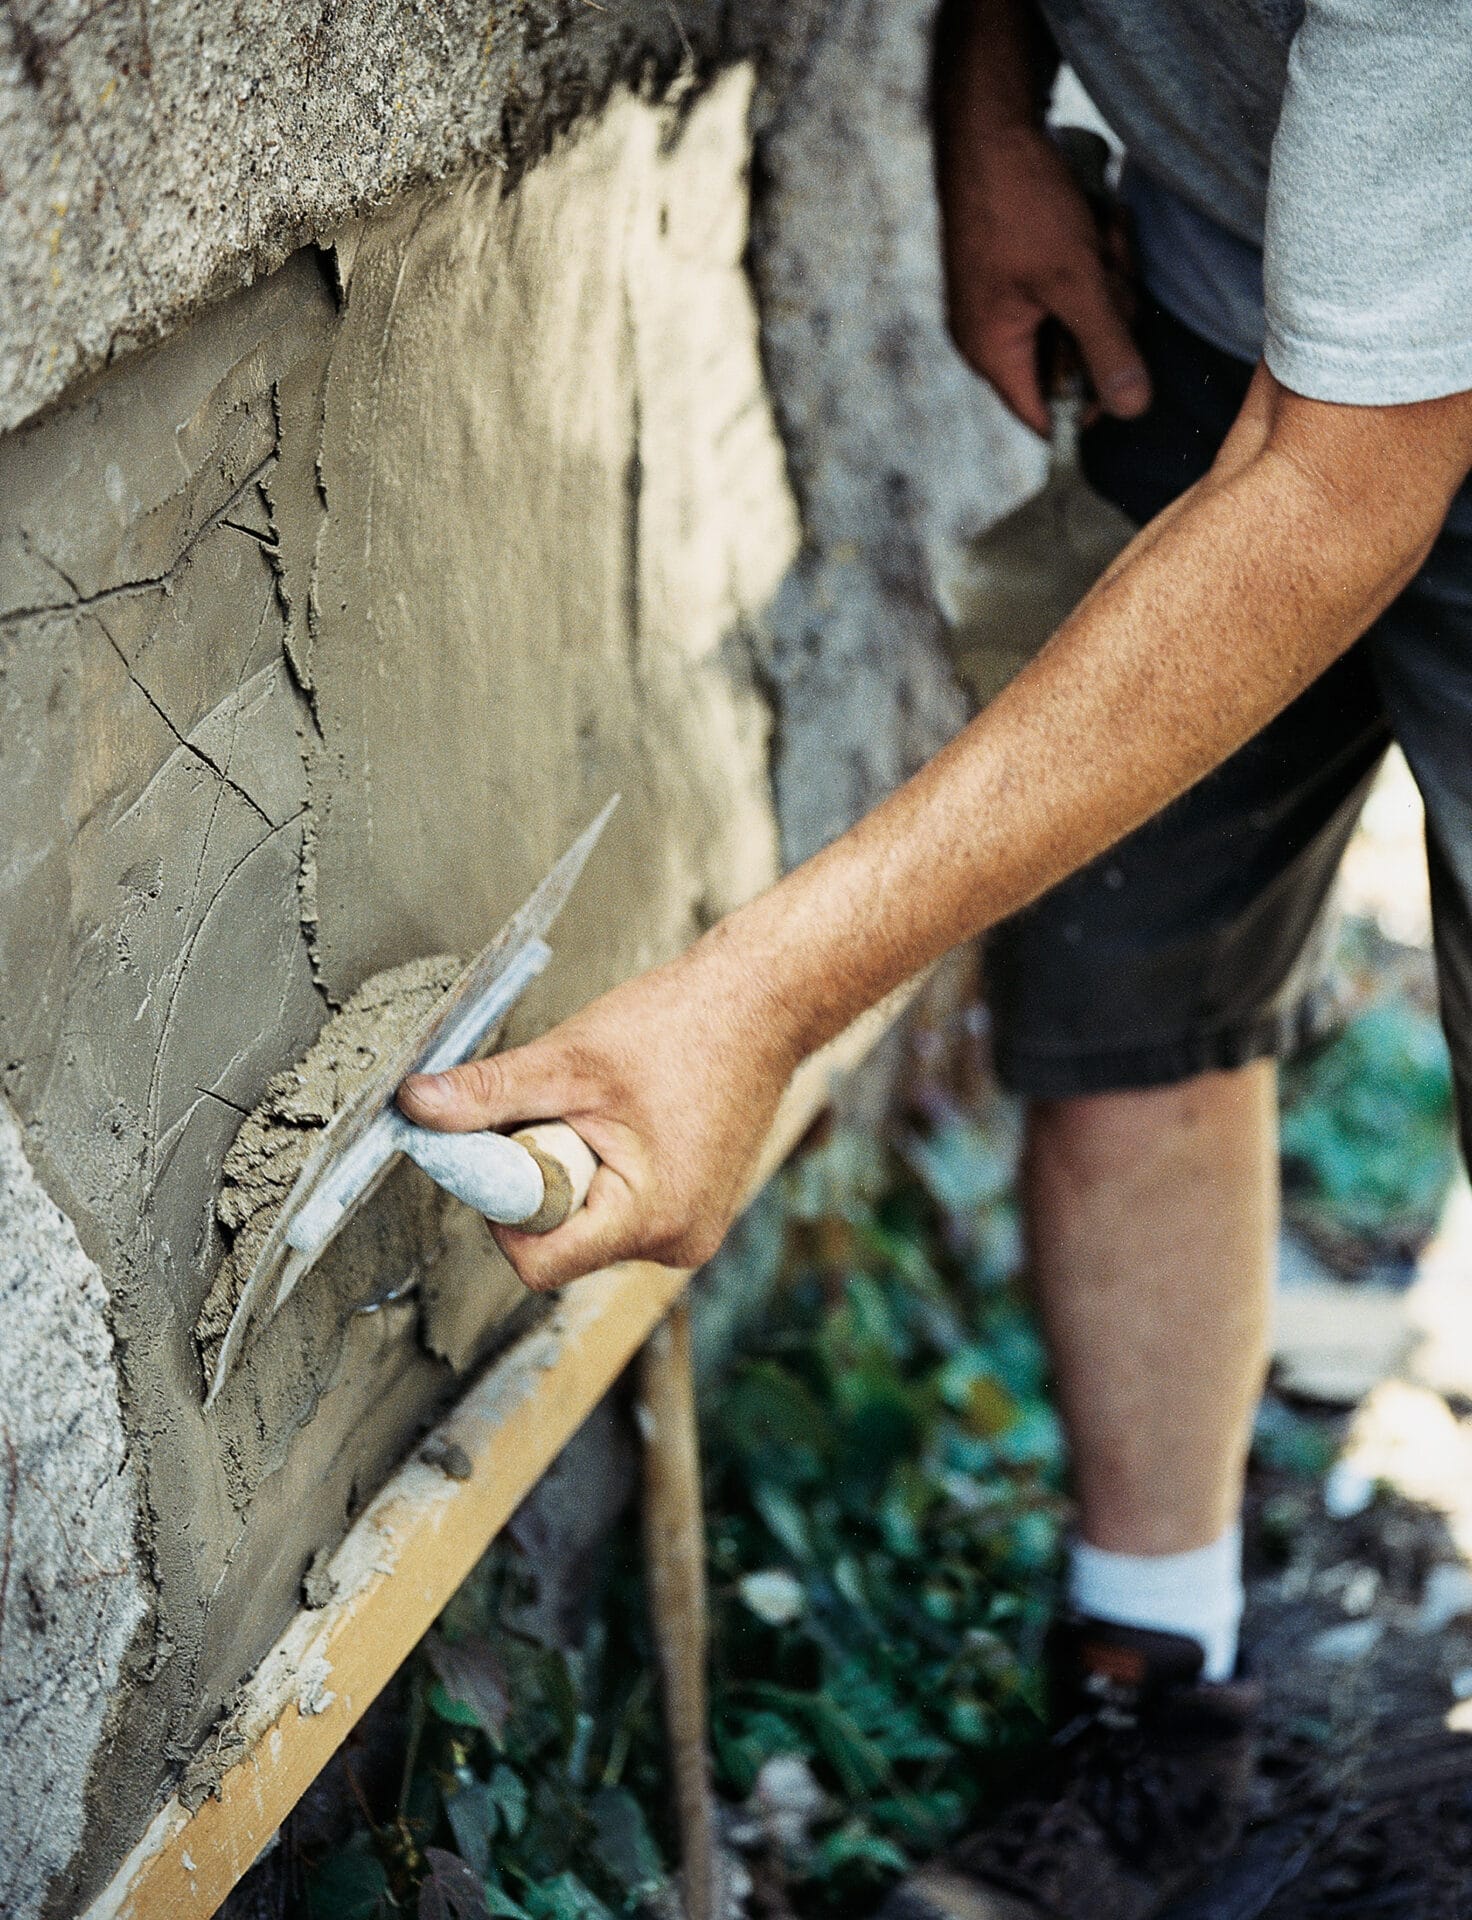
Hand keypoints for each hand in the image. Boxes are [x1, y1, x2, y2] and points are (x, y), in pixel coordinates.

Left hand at [396, 940, 797, 1291]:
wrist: (764, 1002)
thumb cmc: (684, 1025)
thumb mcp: (570, 1059)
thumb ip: (488, 1094)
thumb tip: (416, 1109)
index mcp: (651, 1219)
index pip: (538, 1262)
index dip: (501, 1208)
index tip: (502, 1146)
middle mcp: (677, 1243)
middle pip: (561, 1244)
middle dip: (540, 1180)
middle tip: (560, 1110)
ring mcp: (690, 1231)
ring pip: (588, 1226)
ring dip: (572, 1172)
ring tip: (602, 1108)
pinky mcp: (693, 1211)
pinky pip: (619, 1210)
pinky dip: (603, 1169)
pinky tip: (627, 1117)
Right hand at [939, 123, 1149, 434]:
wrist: (989, 128)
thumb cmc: (1020, 203)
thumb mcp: (1076, 280)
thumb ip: (1107, 347)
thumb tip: (1132, 409)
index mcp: (992, 351)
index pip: (1043, 416)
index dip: (1088, 406)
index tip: (1128, 374)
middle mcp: (992, 335)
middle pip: (1070, 364)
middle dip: (1103, 318)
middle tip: (1109, 271)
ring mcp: (1006, 301)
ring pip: (1078, 319)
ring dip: (1104, 280)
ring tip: (1100, 235)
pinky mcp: (1020, 271)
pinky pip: (1069, 287)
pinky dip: (1091, 259)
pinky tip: (1094, 224)